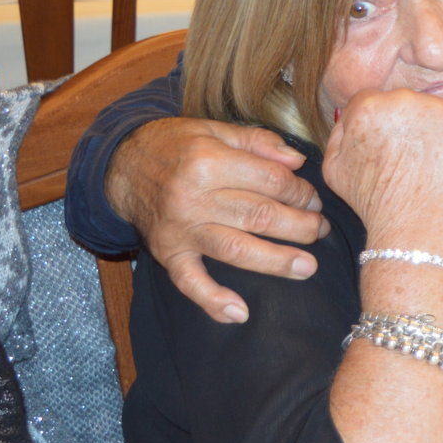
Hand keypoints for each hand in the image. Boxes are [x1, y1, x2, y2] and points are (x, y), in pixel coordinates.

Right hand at [106, 117, 321, 323]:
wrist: (122, 165)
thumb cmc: (176, 144)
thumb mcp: (215, 129)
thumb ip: (258, 142)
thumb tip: (298, 160)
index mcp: (208, 160)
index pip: (271, 181)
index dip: (301, 191)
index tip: (314, 199)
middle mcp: (193, 197)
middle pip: (260, 216)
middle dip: (300, 225)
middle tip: (321, 230)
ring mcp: (179, 229)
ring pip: (236, 250)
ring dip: (276, 261)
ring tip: (308, 267)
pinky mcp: (167, 253)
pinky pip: (189, 282)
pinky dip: (213, 301)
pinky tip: (240, 313)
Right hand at [324, 90, 442, 256]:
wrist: (414, 221)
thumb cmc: (374, 200)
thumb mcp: (333, 167)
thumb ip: (338, 134)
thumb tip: (347, 116)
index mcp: (367, 105)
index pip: (373, 102)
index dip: (382, 126)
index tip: (389, 147)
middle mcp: (402, 97)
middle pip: (405, 103)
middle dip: (407, 125)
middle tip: (410, 157)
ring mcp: (438, 106)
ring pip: (434, 111)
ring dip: (433, 130)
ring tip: (428, 163)